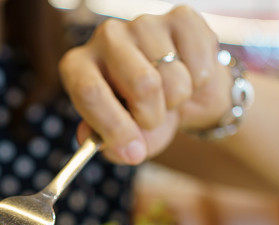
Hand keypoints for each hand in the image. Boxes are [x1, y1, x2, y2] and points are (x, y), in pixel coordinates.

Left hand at [59, 6, 232, 164]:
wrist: (180, 92)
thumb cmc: (141, 116)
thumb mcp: (122, 139)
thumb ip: (114, 147)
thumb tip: (120, 149)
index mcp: (79, 66)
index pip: (89, 92)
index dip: (114, 127)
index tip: (133, 152)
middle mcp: (105, 37)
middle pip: (142, 84)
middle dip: (154, 117)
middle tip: (152, 121)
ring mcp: (142, 23)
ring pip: (173, 79)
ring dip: (177, 101)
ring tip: (168, 96)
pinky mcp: (180, 17)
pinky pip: (199, 64)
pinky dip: (199, 82)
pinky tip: (187, 75)